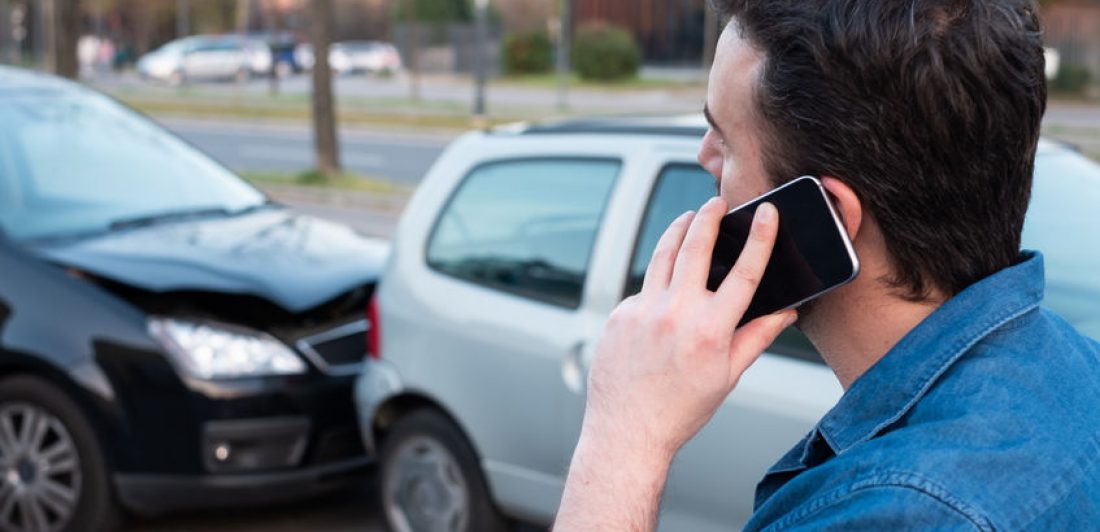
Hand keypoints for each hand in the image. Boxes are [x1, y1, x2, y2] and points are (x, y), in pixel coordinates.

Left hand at [582, 197, 796, 459]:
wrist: (627, 430)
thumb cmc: (681, 408)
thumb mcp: (727, 376)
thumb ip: (757, 337)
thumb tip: (786, 311)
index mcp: (711, 330)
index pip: (744, 271)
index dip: (760, 237)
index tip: (767, 212)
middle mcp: (676, 313)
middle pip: (695, 246)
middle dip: (708, 217)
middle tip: (716, 202)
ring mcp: (643, 311)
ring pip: (662, 255)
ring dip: (678, 230)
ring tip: (688, 219)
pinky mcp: (619, 315)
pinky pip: (643, 288)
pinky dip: (657, 281)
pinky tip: (664, 288)